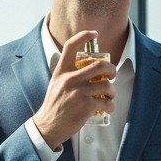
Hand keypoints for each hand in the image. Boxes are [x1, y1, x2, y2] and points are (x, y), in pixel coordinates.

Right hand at [31, 30, 115, 148]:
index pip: (71, 46)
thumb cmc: (54, 105)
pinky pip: (107, 103)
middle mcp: (70, 79)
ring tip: (109, 96)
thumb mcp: (56, 83)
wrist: (48, 126)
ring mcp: (79, 92)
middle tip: (112, 74)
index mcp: (61, 71)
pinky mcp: (86, 106)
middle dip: (111, 69)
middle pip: (99, 65)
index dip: (84, 36)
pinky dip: (111, 106)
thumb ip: (68, 73)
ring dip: (112, 91)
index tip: (94, 34)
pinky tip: (107, 107)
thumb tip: (85, 66)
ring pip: (107, 85)